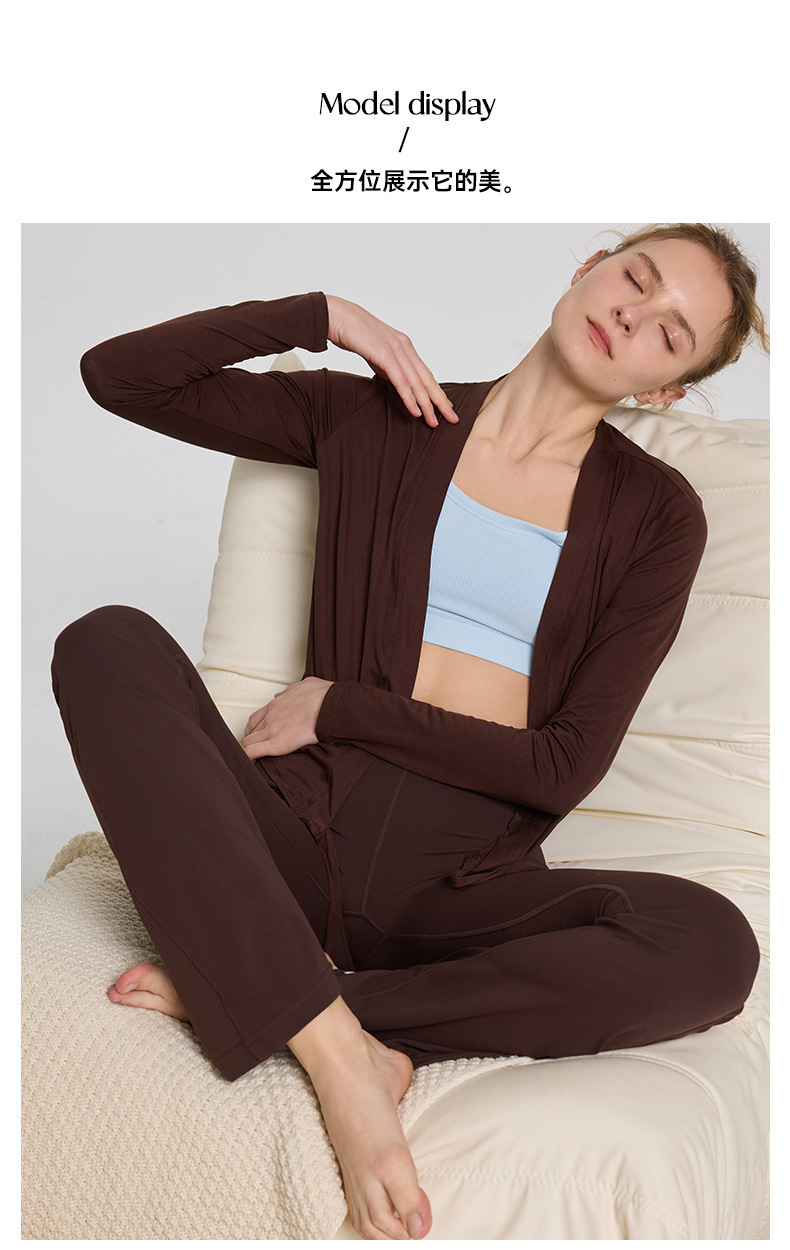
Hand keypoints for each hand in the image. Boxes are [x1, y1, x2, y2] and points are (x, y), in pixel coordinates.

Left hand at [243, 676, 333, 759]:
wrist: (331, 704)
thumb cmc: (323, 695)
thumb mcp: (303, 686)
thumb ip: (289, 692)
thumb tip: (280, 696)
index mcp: (276, 704)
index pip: (255, 719)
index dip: (254, 730)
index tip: (258, 736)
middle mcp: (270, 716)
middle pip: (251, 731)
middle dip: (253, 741)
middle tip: (259, 749)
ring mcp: (272, 729)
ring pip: (249, 742)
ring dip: (252, 749)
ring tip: (258, 758)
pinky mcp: (277, 743)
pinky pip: (252, 751)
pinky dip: (250, 757)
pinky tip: (253, 763)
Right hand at [325, 294, 457, 428]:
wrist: (338, 316)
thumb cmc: (354, 334)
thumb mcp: (376, 354)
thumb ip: (388, 367)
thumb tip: (397, 383)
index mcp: (405, 346)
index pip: (425, 373)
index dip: (437, 392)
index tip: (447, 407)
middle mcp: (405, 347)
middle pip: (427, 379)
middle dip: (440, 401)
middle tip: (452, 419)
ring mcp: (396, 350)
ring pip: (416, 382)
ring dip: (427, 404)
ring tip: (434, 421)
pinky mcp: (384, 354)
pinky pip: (400, 380)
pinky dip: (409, 397)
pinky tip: (416, 411)